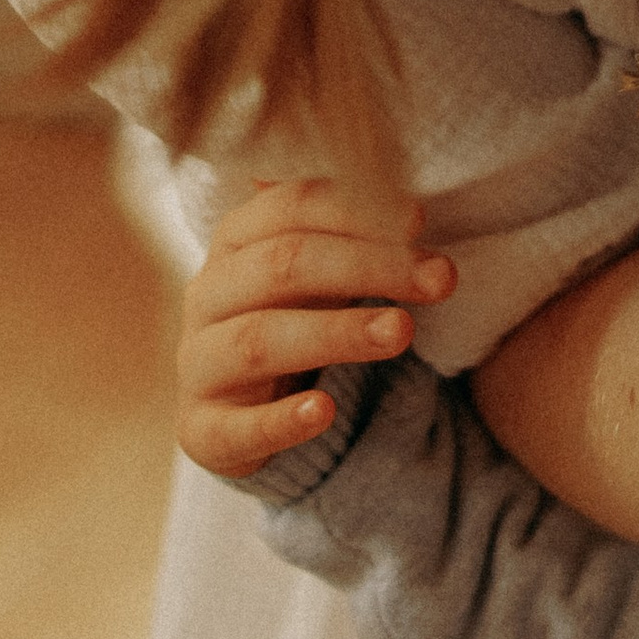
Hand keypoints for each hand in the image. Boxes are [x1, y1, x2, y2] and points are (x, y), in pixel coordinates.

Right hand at [176, 176, 455, 477]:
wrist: (242, 407)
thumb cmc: (293, 318)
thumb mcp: (320, 271)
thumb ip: (353, 238)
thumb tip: (412, 209)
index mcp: (234, 241)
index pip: (288, 208)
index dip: (355, 210)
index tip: (420, 221)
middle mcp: (207, 294)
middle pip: (281, 266)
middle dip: (366, 266)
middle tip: (440, 278)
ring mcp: (198, 364)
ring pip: (259, 340)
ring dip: (336, 333)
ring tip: (401, 331)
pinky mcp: (203, 430)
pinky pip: (236, 427)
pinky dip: (280, 419)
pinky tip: (324, 412)